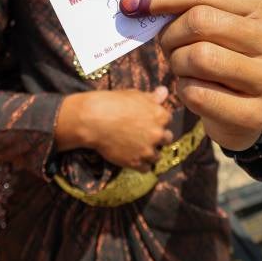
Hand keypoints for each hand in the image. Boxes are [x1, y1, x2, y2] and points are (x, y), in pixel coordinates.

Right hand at [55, 86, 171, 171]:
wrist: (93, 120)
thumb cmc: (113, 103)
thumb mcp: (134, 95)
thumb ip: (152, 97)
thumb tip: (165, 91)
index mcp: (160, 115)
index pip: (168, 120)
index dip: (157, 121)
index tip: (148, 122)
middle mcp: (158, 134)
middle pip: (167, 139)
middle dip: (157, 137)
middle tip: (143, 135)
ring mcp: (148, 150)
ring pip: (157, 156)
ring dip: (150, 153)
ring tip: (137, 147)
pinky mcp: (136, 163)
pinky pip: (146, 169)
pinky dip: (141, 165)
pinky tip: (132, 157)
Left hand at [120, 0, 261, 150]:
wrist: (245, 111)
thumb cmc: (220, 56)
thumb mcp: (210, 24)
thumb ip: (182, 4)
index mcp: (260, 8)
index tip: (129, 4)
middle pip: (199, 22)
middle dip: (170, 35)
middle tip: (166, 46)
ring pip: (199, 58)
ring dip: (178, 65)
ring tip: (185, 69)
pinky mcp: (255, 115)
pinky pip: (198, 94)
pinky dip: (185, 92)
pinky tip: (196, 91)